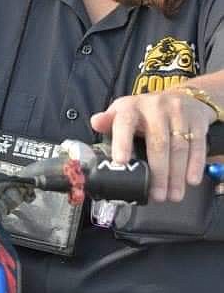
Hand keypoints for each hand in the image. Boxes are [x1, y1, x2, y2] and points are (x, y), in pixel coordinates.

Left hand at [90, 91, 212, 201]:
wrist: (181, 97)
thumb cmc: (145, 113)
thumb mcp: (123, 114)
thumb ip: (109, 123)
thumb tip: (95, 122)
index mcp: (131, 108)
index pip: (125, 124)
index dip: (122, 142)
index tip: (120, 162)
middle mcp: (154, 107)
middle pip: (157, 143)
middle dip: (158, 173)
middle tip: (157, 195)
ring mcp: (177, 112)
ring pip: (179, 146)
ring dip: (176, 175)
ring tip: (173, 195)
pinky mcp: (196, 119)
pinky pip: (197, 145)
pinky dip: (195, 164)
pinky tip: (191, 180)